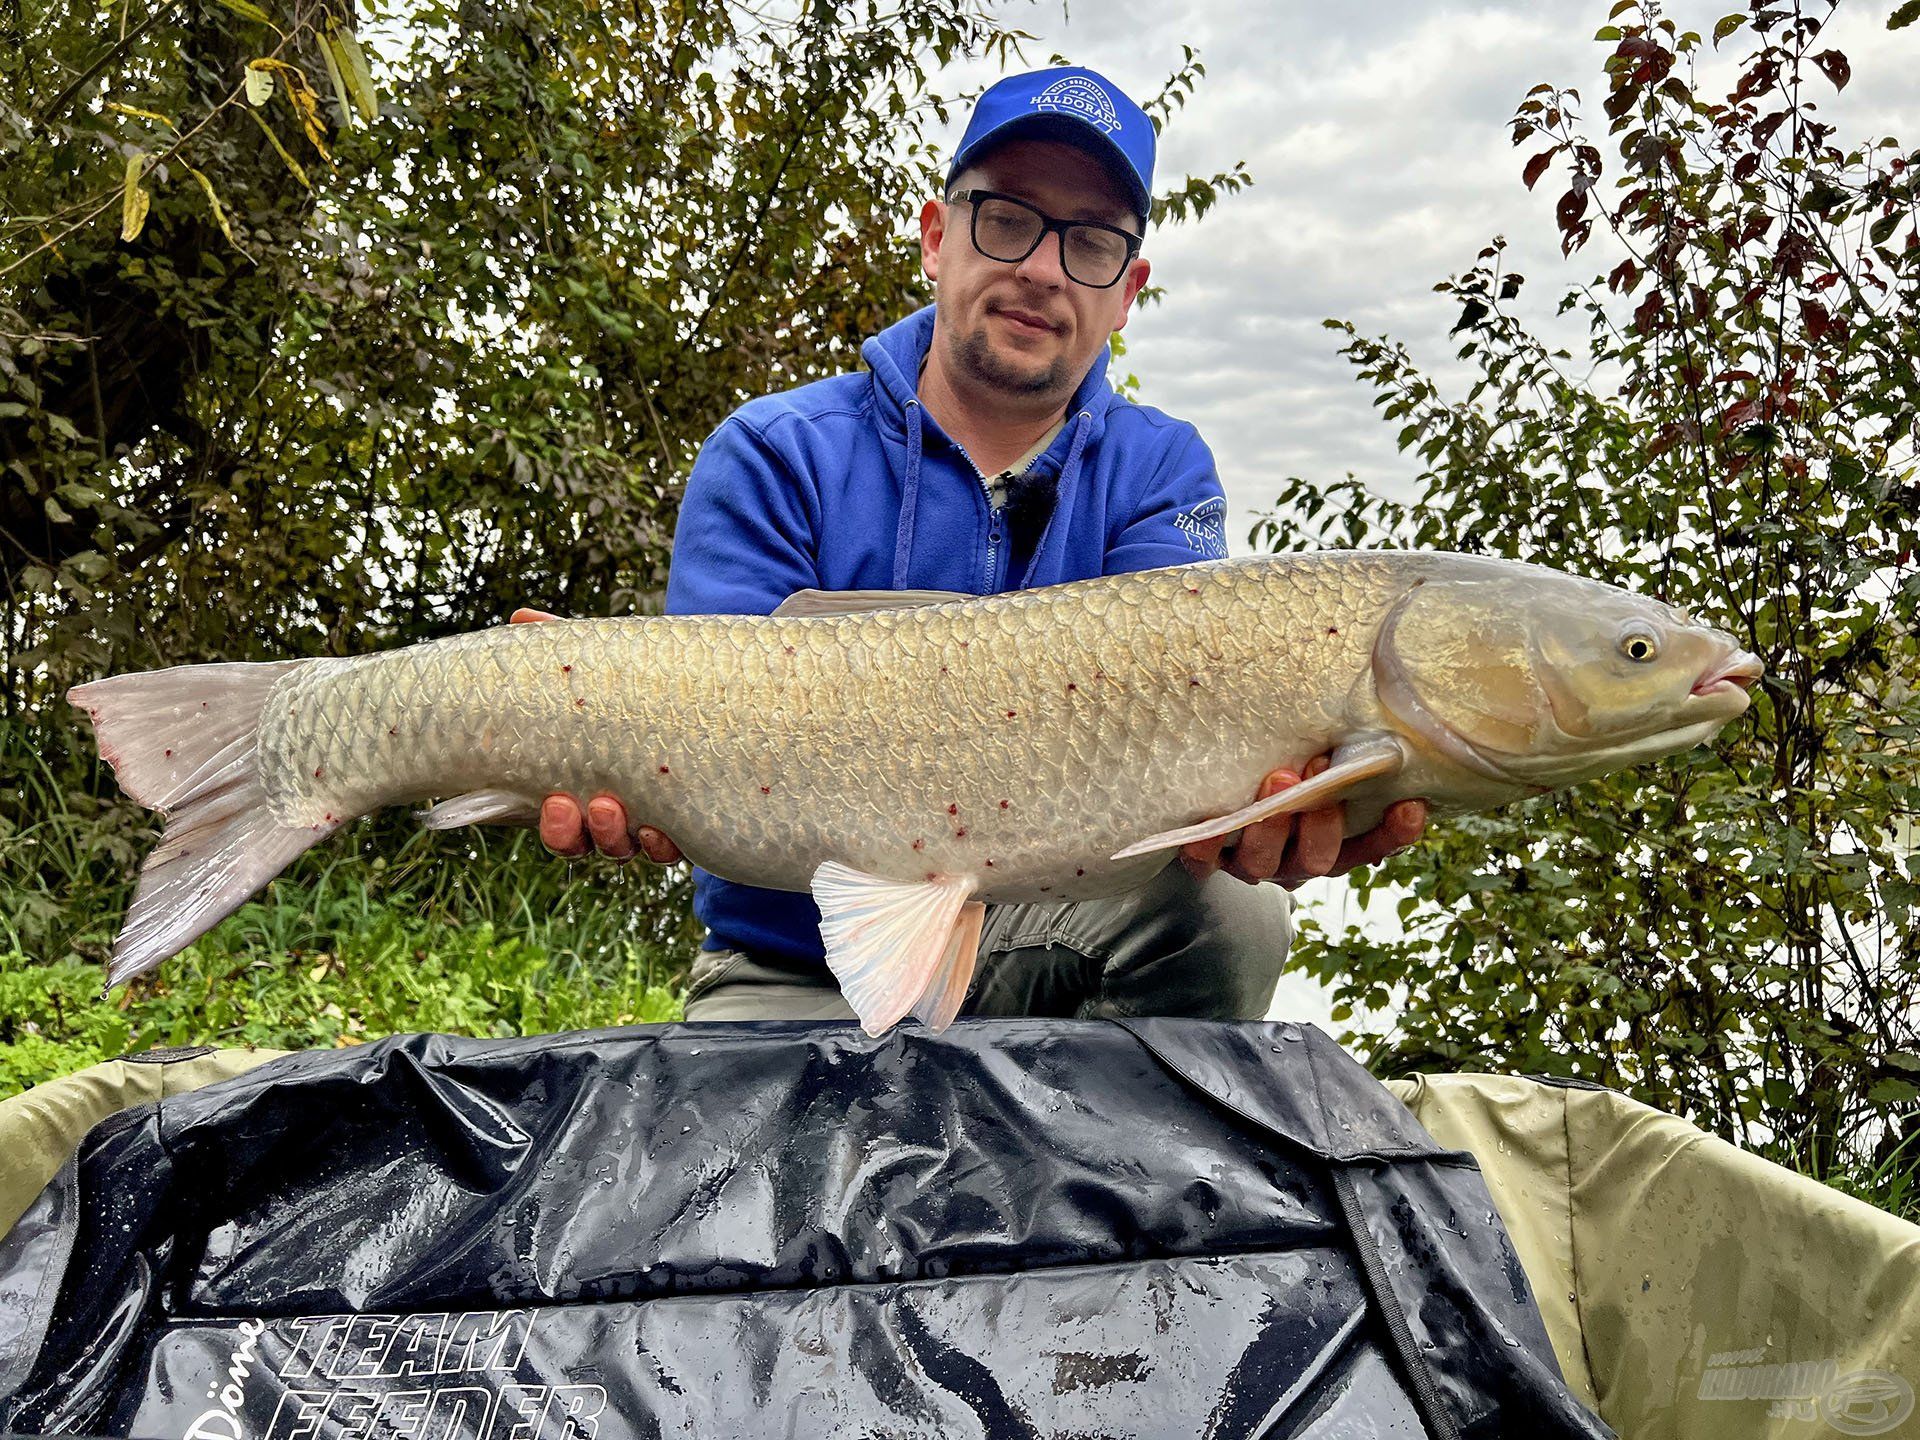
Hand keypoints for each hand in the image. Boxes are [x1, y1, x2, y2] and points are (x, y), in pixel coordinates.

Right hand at [509, 607, 683, 864]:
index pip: (562, 823)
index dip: (554, 826)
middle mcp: (621, 813)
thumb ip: (565, 648)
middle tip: (566, 804)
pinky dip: (664, 844)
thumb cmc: (648, 685)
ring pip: (625, 849)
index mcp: (590, 784)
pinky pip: (675, 848)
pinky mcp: (693, 819)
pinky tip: (660, 830)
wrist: (714, 692)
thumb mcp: (606, 668)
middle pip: (587, 844)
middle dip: (573, 833)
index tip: (551, 800)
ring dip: (613, 836)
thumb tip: (520, 617)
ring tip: (611, 806)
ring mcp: (656, 819)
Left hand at [1181, 754, 1427, 888]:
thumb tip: (1378, 710)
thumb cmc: (1281, 778)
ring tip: (1277, 780)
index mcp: (1329, 848)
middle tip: (1320, 771)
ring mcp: (1249, 864)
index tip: (1410, 806)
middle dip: (1321, 822)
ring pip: (1262, 863)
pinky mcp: (1206, 862)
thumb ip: (1341, 756)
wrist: (1214, 812)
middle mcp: (1292, 863)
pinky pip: (1204, 864)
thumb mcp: (1315, 770)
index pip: (1369, 846)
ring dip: (1271, 826)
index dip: (1392, 834)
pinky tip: (1205, 830)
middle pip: (1316, 860)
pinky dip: (1205, 848)